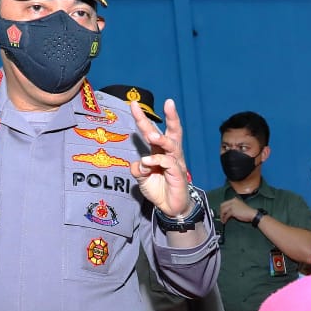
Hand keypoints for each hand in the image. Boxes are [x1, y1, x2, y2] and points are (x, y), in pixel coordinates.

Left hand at [128, 98, 192, 216]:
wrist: (170, 207)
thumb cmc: (158, 189)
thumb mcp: (141, 178)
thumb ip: (137, 169)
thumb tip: (138, 163)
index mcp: (160, 151)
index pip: (151, 131)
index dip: (142, 118)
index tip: (133, 103)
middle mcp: (170, 154)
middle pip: (173, 131)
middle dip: (171, 116)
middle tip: (169, 103)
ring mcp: (175, 162)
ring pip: (171, 144)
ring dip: (161, 138)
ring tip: (151, 136)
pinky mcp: (178, 173)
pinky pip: (168, 162)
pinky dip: (157, 160)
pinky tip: (147, 162)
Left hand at [217, 197, 254, 224]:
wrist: (252, 214)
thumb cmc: (247, 212)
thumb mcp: (239, 207)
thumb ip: (232, 207)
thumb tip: (227, 212)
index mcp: (234, 200)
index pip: (224, 203)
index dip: (222, 209)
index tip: (222, 213)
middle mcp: (232, 201)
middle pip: (222, 206)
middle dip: (221, 212)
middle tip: (221, 217)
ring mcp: (232, 206)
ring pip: (223, 211)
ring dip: (222, 216)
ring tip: (222, 220)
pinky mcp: (233, 211)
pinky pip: (226, 215)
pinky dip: (225, 219)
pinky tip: (225, 221)